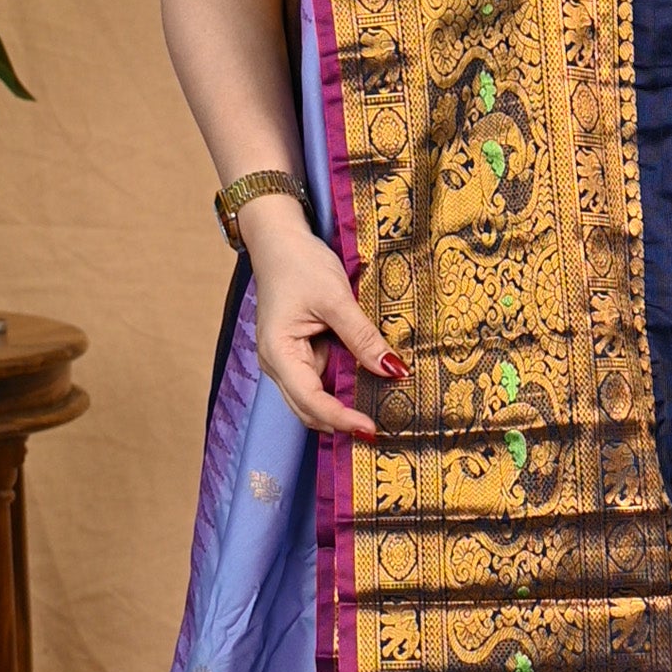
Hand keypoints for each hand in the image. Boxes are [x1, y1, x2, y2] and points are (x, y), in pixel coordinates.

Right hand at [244, 199, 402, 438]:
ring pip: (314, 399)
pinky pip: (321, 380)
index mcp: (278, 352)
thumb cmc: (300, 264)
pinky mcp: (300, 353)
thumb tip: (393, 370)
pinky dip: (341, 389)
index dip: (340, 418)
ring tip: (377, 414)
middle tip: (380, 430)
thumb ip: (363, 337)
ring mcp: (288, 360)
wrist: (280, 241)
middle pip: (308, 409)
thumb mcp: (336, 299)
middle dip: (340, 422)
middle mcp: (278, 363)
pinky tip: (366, 389)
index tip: (371, 428)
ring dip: (341, 408)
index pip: (309, 400)